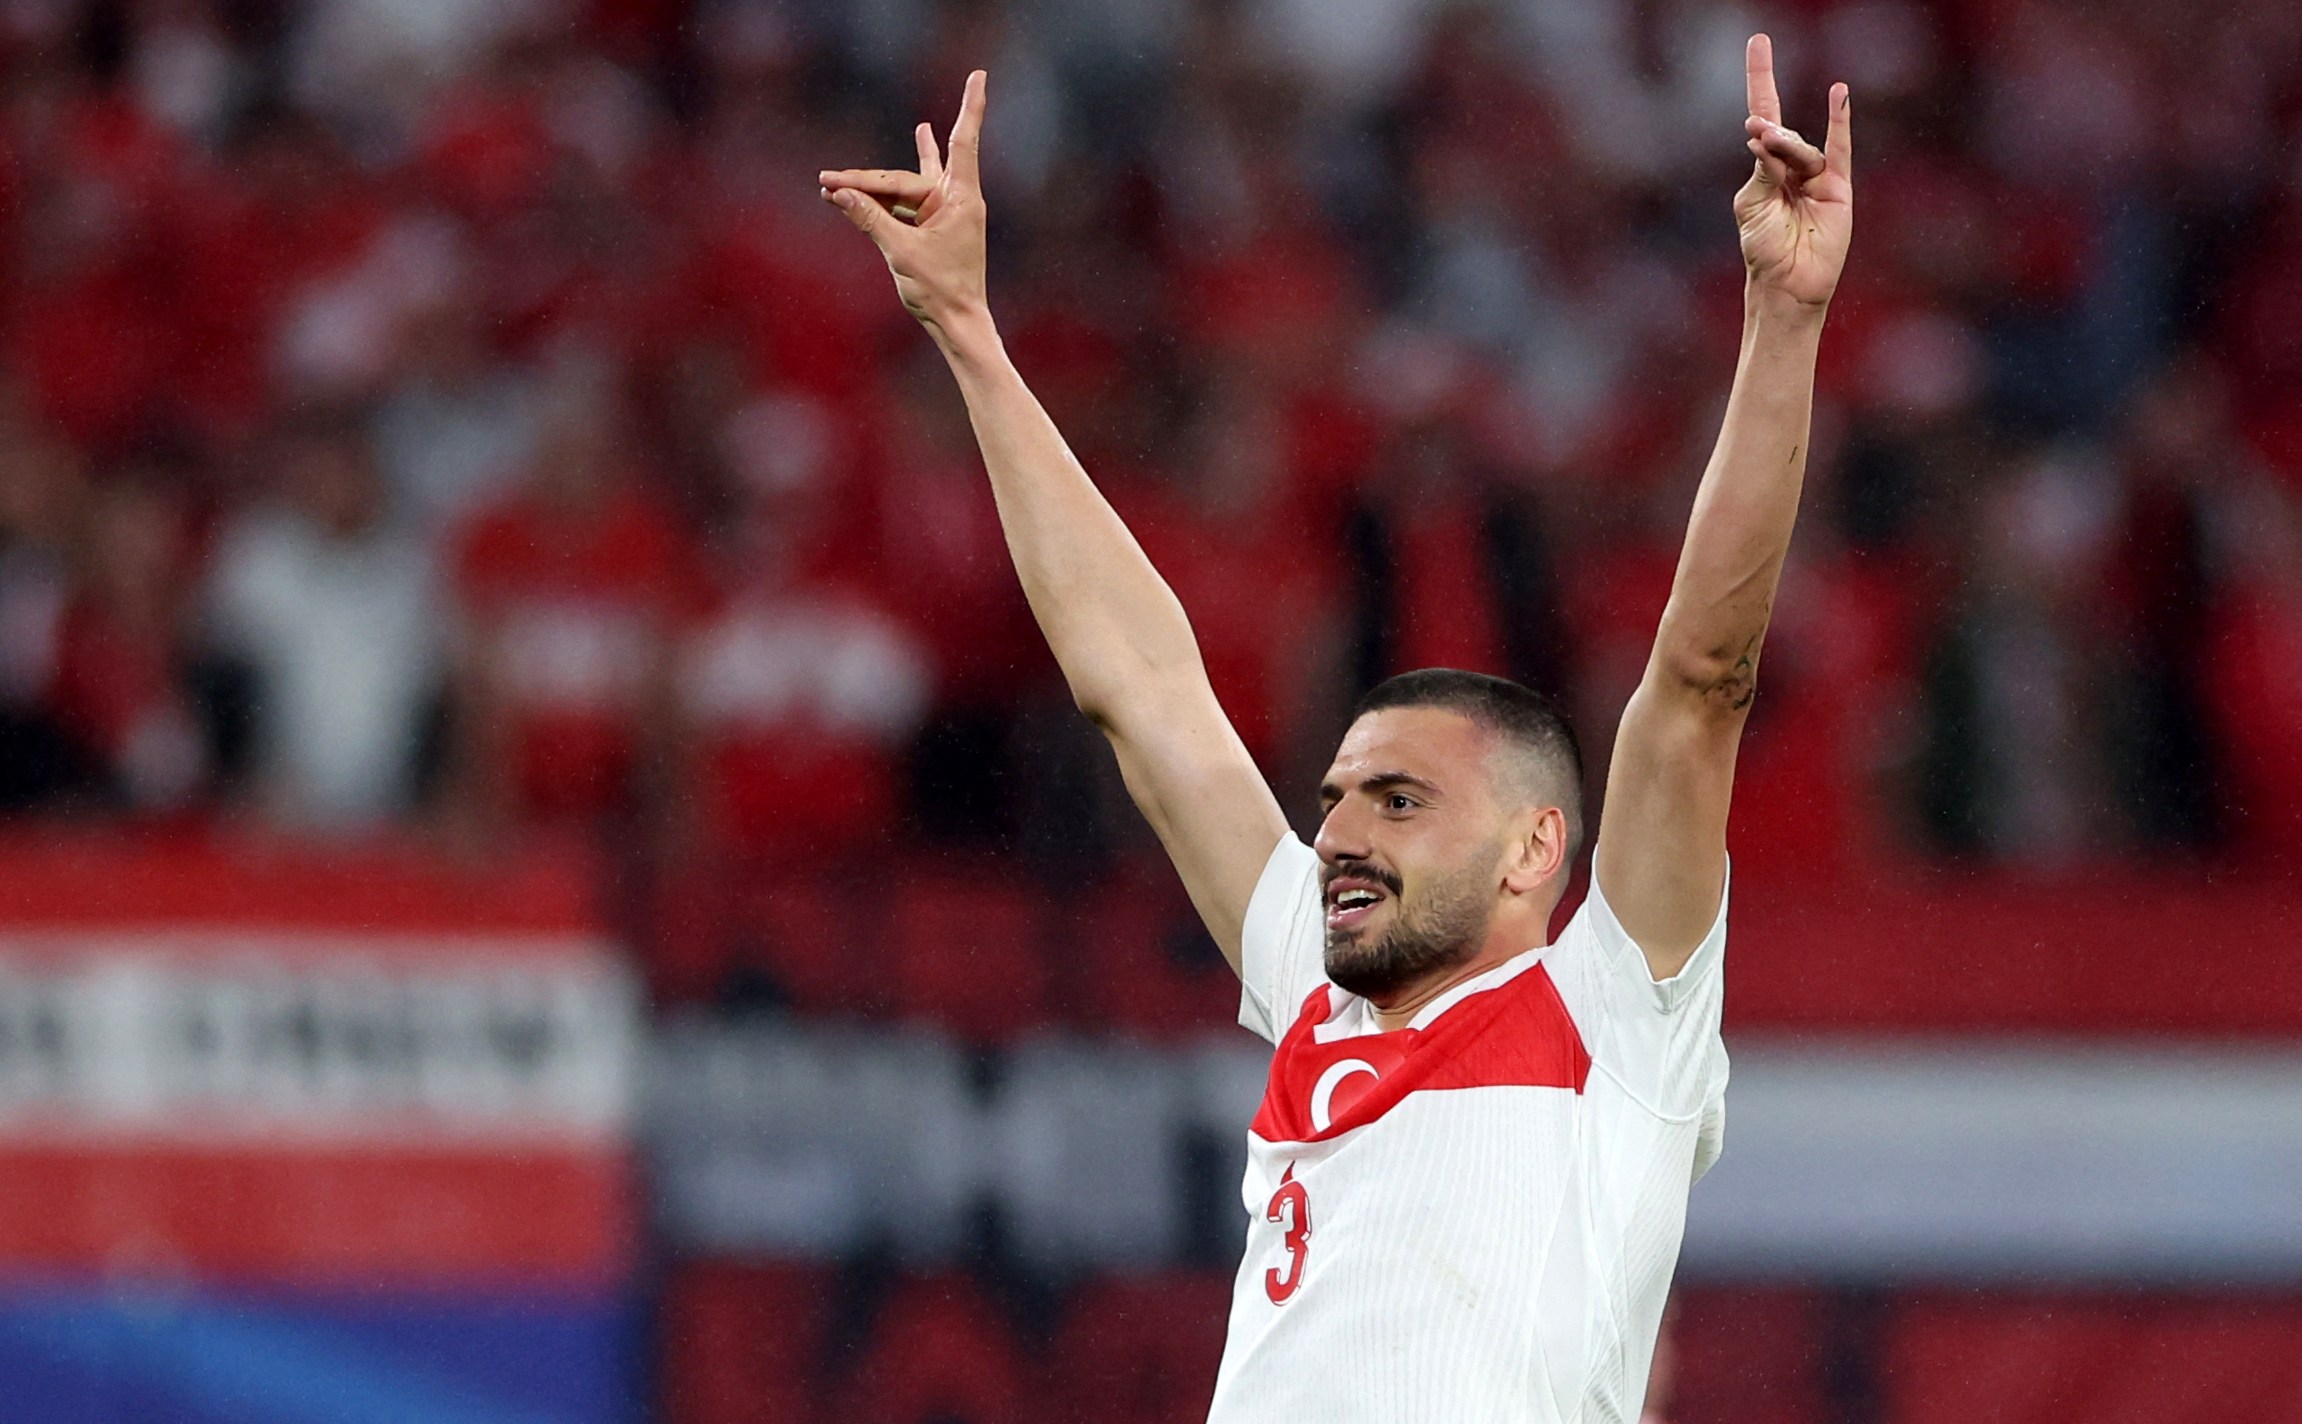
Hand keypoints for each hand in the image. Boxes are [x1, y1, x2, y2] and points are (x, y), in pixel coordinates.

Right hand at [819, 70, 989, 339]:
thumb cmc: (939, 290)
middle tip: (826, 180)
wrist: (957, 323)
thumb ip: (870, 218)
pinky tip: (890, 167)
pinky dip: (887, 194)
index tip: (979, 74)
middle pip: (907, 177)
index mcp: (960, 199)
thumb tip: (839, 193)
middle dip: (866, 180)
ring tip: (850, 169)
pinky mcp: (935, 227)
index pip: (961, 142)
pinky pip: (907, 202)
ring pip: (906, 187)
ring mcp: (945, 213)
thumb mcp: (900, 252)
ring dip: (875, 183)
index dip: (970, 106)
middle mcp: (955, 200)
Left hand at [1734, 35, 1850, 310]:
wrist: (1786, 282)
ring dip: (1786, 148)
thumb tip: (1764, 136)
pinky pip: (1840, 149)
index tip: (1758, 41)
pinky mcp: (1838, 188)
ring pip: (1801, 150)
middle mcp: (1792, 165)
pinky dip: (1839, 122)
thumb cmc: (1763, 248)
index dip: (1761, 79)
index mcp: (1766, 167)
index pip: (1764, 115)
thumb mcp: (1753, 206)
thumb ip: (1763, 170)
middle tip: (1756, 132)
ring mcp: (1817, 175)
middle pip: (1780, 133)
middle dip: (1769, 130)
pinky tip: (1839, 94)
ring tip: (1768, 146)